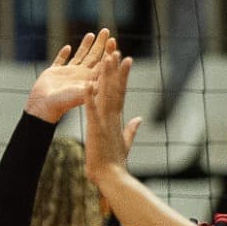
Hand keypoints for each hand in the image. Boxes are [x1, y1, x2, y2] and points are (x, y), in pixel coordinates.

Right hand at [25, 29, 112, 121]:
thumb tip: (109, 77)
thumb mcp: (82, 93)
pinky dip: (63, 54)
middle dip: (100, 44)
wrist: (44, 107)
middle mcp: (80, 76)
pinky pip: (60, 61)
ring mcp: (67, 74)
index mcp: (89, 80)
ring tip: (91, 34)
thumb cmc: (63, 102)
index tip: (114, 40)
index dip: (108, 52)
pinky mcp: (54, 73)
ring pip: (79, 57)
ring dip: (85, 45)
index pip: (102, 63)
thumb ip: (95, 84)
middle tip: (106, 30)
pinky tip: (67, 47)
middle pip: (94, 57)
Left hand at [83, 48, 141, 184]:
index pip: (120, 91)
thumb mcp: (125, 142)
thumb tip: (139, 119)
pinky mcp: (96, 128)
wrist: (113, 177)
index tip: (124, 58)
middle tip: (115, 48)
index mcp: (117, 118)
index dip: (122, 75)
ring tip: (107, 57)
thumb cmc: (116, 163)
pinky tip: (87, 84)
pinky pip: (92, 110)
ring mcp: (105, 121)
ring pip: (106, 93)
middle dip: (115, 67)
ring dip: (106, 75)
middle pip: (115, 87)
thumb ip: (132, 129)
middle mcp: (113, 116)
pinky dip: (89, 97)